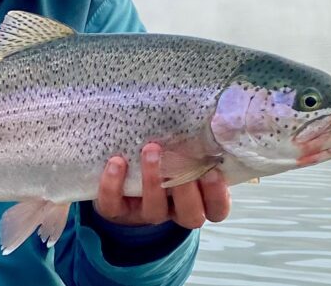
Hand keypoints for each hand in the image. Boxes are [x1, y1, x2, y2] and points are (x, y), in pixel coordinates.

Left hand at [94, 143, 230, 229]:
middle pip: (190, 215)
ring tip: (150, 150)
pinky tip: (117, 162)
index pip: (217, 208)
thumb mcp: (184, 148)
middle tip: (180, 158)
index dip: (217, 194)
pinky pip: (114, 206)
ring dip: (152, 181)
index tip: (212, 171)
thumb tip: (216, 115)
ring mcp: (145, 212)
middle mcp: (174, 210)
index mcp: (198, 198)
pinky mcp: (117, 211)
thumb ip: (198, 141)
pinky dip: (113, 185)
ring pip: (154, 211)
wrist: (124, 177)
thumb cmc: (165, 155)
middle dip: (185, 188)